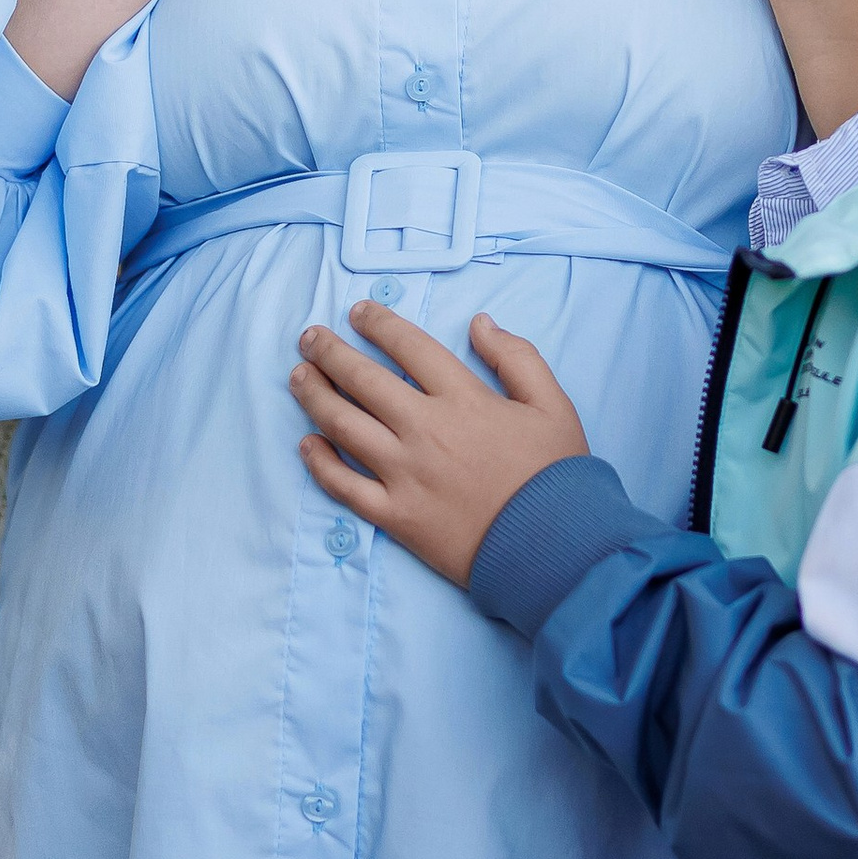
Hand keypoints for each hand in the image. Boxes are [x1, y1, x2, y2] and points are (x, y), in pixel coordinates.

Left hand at [291, 303, 588, 587]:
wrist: (555, 547)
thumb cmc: (556, 474)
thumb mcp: (552, 404)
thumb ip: (516, 357)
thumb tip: (480, 323)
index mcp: (463, 398)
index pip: (408, 346)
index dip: (378, 323)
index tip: (358, 311)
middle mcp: (425, 429)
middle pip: (363, 380)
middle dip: (330, 352)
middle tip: (310, 338)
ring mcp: (405, 474)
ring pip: (344, 426)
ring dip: (314, 396)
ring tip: (300, 377)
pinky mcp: (396, 515)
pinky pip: (345, 486)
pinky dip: (320, 464)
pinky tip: (306, 444)